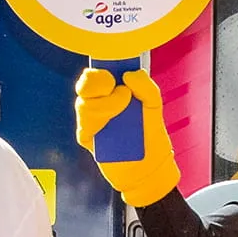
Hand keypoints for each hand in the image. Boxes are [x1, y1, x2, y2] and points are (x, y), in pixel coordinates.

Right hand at [75, 68, 179, 205]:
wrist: (148, 167)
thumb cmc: (150, 135)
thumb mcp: (154, 106)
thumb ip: (146, 86)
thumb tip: (128, 75)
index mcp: (113, 91)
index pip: (97, 73)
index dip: (99, 69)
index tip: (111, 73)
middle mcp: (99, 103)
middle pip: (85, 85)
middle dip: (97, 84)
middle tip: (116, 89)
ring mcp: (92, 120)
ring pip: (83, 104)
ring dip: (105, 104)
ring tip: (123, 108)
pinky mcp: (87, 138)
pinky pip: (84, 125)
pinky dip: (96, 121)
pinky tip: (109, 124)